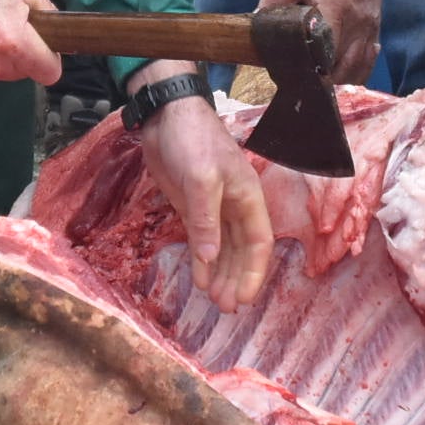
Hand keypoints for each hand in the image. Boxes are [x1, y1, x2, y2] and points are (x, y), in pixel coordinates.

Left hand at [136, 70, 273, 308]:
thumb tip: (211, 259)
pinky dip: (202, 261)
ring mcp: (213, 208)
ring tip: (216, 302)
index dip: (253, 272)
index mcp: (248, 197)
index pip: (259, 242)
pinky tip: (201, 280)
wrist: (165, 116)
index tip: (244, 298)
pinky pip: (202, 241)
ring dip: (221, 274)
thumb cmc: (193, 140)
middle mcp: (235, 206)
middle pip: (242, 251)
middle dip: (236, 279)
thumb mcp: (202, 178)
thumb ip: (206, 220)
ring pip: (223, 249)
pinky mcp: (191, 207)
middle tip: (226, 308)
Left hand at [260, 0, 381, 84]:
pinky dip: (359, 72)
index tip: (302, 77)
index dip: (315, 67)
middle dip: (329, 80)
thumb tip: (256, 17)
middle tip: (311, 87)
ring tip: (328, 87)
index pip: (327, 48)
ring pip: (360, 67)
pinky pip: (370, 60)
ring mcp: (369, 30)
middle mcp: (355, 25)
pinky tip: (347, 78)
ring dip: (344, 80)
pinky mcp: (376, 30)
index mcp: (335, 11)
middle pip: (345, 65)